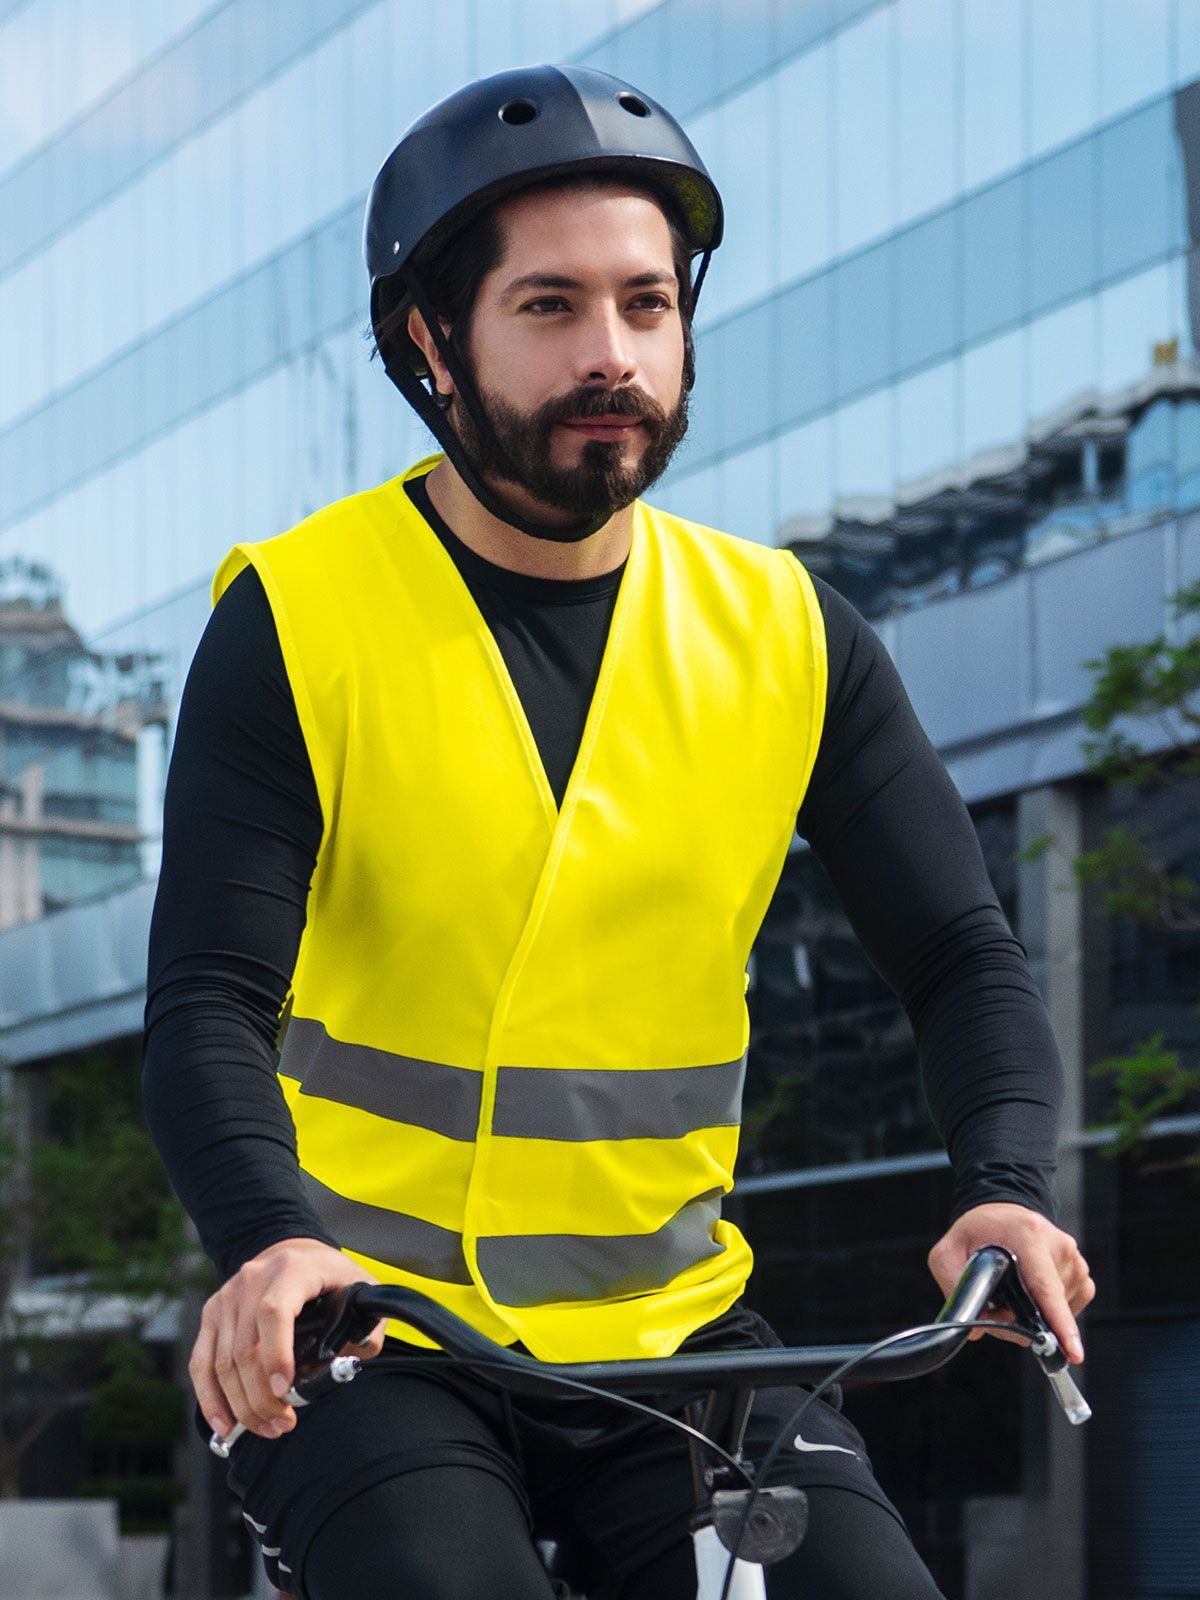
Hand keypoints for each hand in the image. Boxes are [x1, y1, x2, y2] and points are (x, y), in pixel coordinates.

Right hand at [189, 1238, 384, 1440]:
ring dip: (241, 1406)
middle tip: (284, 1423)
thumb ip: (365, 1325)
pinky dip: (211, 1398)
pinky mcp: (212, 1314)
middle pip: (246, 1348)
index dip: (277, 1354)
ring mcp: (227, 1297)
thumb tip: (356, 1357)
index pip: (274, 1312)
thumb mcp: (356, 1287)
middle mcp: (252, 1280)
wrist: (290, 1250)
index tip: (286, 1391)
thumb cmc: (326, 1274)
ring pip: (222, 1363)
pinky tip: (225, 1424)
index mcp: (291, 1270)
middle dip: (262, 1397)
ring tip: (268, 1427)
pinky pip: (202, 1363)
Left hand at [927, 1202, 1095, 1364]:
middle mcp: (1058, 1247)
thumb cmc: (976, 1233)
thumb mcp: (948, 1253)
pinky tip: (1030, 1291)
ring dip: (1032, 1314)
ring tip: (1013, 1289)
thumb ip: (955, 1290)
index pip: (1046, 1287)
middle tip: (998, 1303)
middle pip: (1046, 1308)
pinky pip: (1068, 1307)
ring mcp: (1074, 1260)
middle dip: (1021, 1320)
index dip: (1059, 1322)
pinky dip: (1048, 1310)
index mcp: (1028, 1237)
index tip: (1074, 1352)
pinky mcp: (1081, 1272)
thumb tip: (973, 1332)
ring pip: (1056, 1311)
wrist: (1001, 1213)